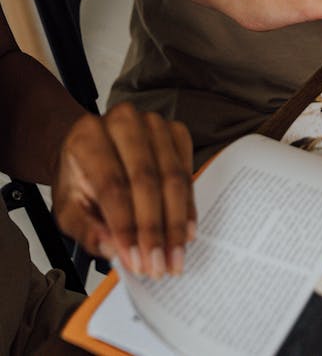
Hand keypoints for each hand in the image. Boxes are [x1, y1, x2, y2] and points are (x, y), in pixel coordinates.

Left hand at [51, 104, 194, 277]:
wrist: (93, 146)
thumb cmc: (81, 178)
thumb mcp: (69, 208)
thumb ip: (87, 229)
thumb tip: (114, 250)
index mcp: (88, 137)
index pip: (112, 185)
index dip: (126, 227)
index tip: (137, 262)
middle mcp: (123, 121)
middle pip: (146, 179)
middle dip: (155, 229)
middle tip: (160, 266)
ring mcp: (153, 123)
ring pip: (171, 176)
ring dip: (175, 223)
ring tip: (175, 257)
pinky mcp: (175, 131)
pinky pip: (187, 171)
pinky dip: (188, 206)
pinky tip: (186, 233)